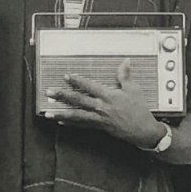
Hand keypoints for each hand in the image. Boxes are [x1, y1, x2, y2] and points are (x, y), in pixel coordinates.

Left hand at [44, 58, 164, 148]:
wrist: (142, 130)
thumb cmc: (139, 110)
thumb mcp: (133, 89)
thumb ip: (125, 75)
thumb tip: (125, 61)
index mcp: (108, 96)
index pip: (89, 86)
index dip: (77, 80)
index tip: (66, 76)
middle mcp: (100, 107)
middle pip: (78, 100)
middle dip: (62, 95)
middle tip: (49, 92)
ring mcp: (98, 118)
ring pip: (76, 115)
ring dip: (61, 113)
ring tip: (48, 113)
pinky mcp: (98, 127)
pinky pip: (82, 125)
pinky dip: (71, 123)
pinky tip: (61, 121)